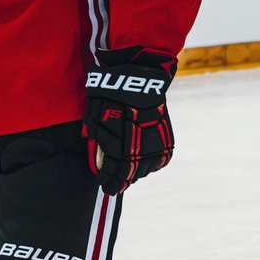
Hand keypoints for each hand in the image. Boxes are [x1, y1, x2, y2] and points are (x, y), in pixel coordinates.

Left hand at [82, 47, 174, 194]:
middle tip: (112, 185)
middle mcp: (142, 144)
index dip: (109, 179)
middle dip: (120, 179)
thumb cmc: (111, 90)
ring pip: (144, 168)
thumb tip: (92, 145)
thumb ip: (95, 130)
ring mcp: (157, 143)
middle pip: (131, 171)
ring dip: (134, 172)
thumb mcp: (95, 111)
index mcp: (122, 139)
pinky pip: (156, 159)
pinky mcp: (166, 139)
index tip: (105, 184)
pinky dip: (147, 163)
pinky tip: (139, 164)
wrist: (140, 74)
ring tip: (125, 175)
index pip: (116, 168)